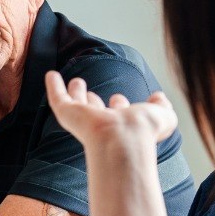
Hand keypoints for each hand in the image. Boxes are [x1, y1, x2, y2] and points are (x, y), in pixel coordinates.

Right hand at [44, 71, 177, 148]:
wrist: (124, 141)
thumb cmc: (144, 131)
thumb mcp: (163, 116)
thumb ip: (162, 107)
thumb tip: (159, 97)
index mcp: (123, 125)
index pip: (118, 114)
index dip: (119, 106)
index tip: (118, 98)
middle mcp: (103, 124)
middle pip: (95, 111)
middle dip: (94, 102)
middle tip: (91, 93)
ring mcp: (84, 120)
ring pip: (77, 105)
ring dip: (76, 93)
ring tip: (76, 82)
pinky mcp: (69, 114)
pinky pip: (58, 99)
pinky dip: (54, 87)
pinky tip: (51, 75)